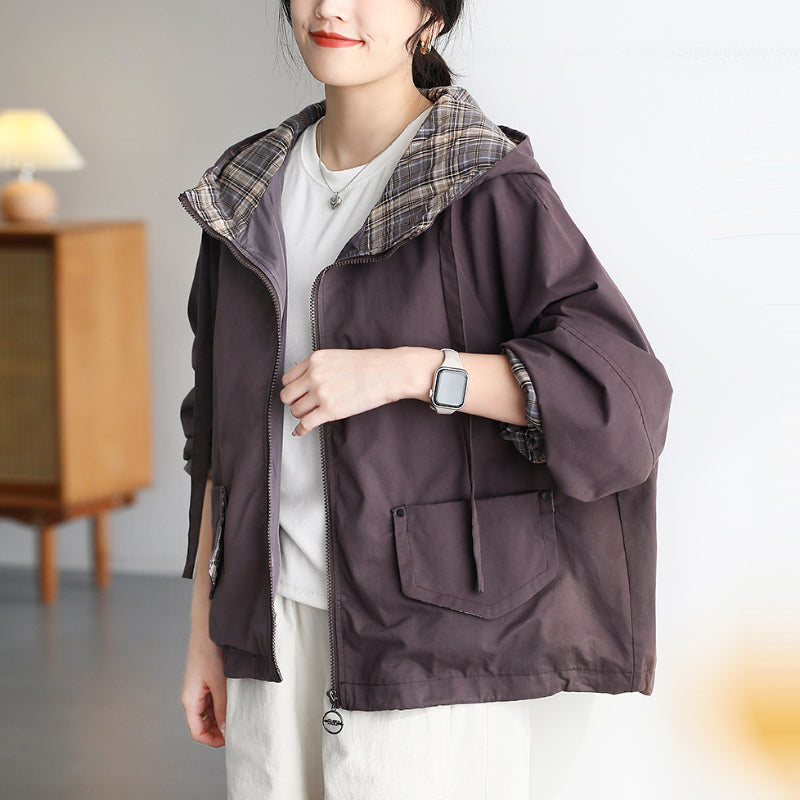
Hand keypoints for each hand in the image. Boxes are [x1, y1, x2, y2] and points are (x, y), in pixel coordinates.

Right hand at [180, 627, 226, 747]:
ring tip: (236, 715)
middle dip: (217, 730)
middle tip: (236, 728)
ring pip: (207, 714)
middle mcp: (190, 697)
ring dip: (219, 718)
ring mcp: (197, 690)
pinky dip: (220, 706)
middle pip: (201, 725)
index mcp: (189, 701)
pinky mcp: (203, 682)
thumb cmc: (208, 652)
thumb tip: (225, 730)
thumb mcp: (219, 683)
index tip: (230, 739)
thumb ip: (222, 708)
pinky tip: (232, 702)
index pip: (197, 732)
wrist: (206, 629)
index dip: (212, 740)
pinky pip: (210, 701)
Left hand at [280, 348, 406, 435]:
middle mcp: (314, 375)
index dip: (292, 389)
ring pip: (295, 411)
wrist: (389, 372)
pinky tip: (302, 431)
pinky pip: (305, 424)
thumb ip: (319, 367)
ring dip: (301, 415)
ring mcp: (321, 393)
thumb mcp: (338, 357)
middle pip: (287, 396)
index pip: (288, 378)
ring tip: (311, 415)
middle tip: (302, 405)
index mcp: (315, 360)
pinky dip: (301, 430)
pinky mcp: (330, 410)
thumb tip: (306, 380)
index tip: (296, 394)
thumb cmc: (371, 364)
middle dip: (294, 403)